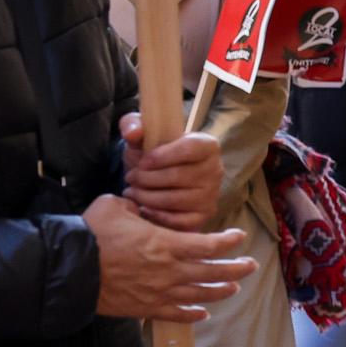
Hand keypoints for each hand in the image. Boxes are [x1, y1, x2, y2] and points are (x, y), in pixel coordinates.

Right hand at [83, 196, 253, 322]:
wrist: (69, 270)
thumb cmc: (91, 235)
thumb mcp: (114, 206)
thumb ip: (135, 206)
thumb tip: (140, 205)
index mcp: (165, 243)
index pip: (208, 244)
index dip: (227, 241)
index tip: (239, 237)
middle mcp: (169, 270)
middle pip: (212, 272)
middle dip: (235, 269)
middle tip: (251, 266)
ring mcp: (159, 292)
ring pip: (200, 295)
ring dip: (220, 291)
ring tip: (234, 288)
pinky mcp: (146, 308)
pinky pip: (176, 314)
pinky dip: (192, 314)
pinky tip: (203, 313)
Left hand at [120, 113, 223, 231]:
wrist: (160, 176)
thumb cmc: (154, 153)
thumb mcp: (142, 134)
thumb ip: (133, 124)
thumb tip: (132, 133)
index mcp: (207, 145)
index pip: (188, 149)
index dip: (160, 156)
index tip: (141, 163)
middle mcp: (215, 170)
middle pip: (177, 177)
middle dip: (146, 179)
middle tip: (130, 179)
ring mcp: (212, 196)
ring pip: (175, 200)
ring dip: (147, 198)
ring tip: (132, 192)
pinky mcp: (204, 216)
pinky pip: (180, 221)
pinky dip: (157, 216)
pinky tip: (143, 209)